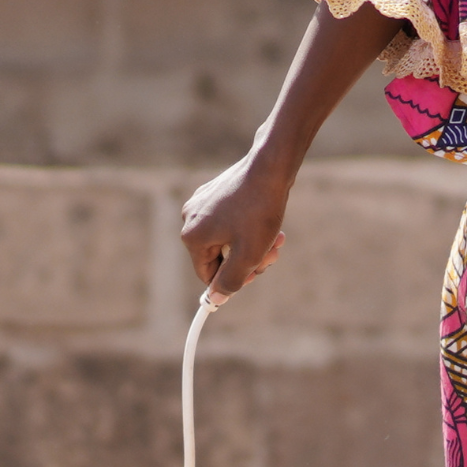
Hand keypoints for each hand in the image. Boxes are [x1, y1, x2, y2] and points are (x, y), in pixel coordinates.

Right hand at [178, 153, 292, 299]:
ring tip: (276, 238)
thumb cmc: (260, 211)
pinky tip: (268, 221)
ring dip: (253, 244)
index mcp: (192, 237)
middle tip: (273, 253)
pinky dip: (248, 227)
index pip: (208, 274)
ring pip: (228, 239)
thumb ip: (231, 282)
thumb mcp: (248, 256)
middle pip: (219, 256)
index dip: (234, 279)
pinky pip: (229, 221)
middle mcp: (190, 218)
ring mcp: (202, 203)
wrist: (271, 167)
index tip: (257, 271)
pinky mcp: (215, 192)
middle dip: (248, 259)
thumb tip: (215, 300)